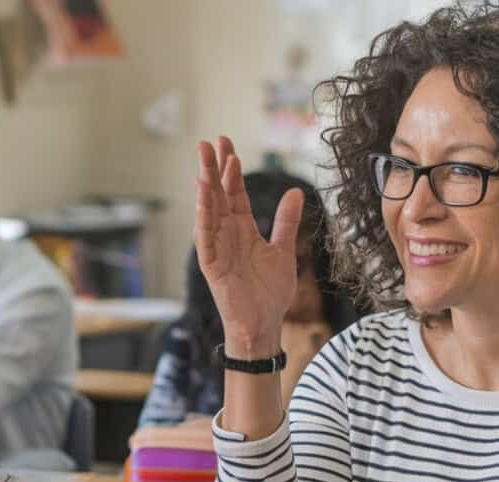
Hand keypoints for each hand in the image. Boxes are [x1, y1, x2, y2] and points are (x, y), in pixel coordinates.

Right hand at [193, 136, 303, 356]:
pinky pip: (205, 236)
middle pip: (218, 195)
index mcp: (243, 229)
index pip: (234, 193)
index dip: (231, 170)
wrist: (263, 323)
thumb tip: (295, 192)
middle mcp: (227, 234)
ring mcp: (217, 248)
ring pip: (209, 211)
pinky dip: (204, 216)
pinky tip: (204, 196)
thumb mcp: (284, 251)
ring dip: (206, 186)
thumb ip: (286, 222)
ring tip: (203, 161)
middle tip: (210, 141)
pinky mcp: (212, 264)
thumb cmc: (270, 292)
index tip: (229, 146)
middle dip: (214, 169)